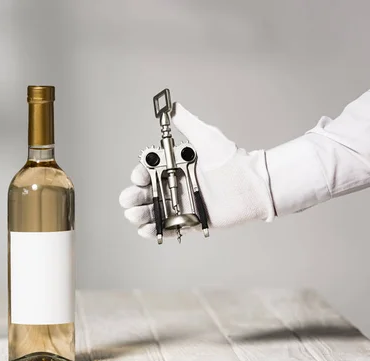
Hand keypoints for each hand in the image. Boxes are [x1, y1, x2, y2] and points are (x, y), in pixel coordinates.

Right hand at [119, 102, 275, 239]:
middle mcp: (176, 186)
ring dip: (140, 214)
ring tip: (135, 215)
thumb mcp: (207, 138)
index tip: (138, 177)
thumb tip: (173, 106)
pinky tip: (146, 229)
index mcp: (176, 167)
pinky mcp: (190, 222)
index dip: (139, 174)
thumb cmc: (233, 162)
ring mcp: (182, 205)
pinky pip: (168, 228)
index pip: (149, 171)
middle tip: (130, 199)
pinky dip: (154, 231)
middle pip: (146, 193)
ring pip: (152, 211)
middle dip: (133, 196)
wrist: (253, 187)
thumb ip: (188, 123)